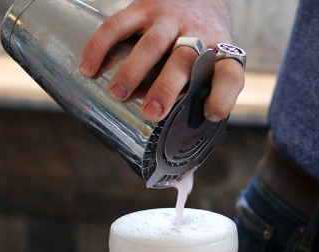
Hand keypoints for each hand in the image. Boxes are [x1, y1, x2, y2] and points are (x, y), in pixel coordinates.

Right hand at [79, 0, 243, 121]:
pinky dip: (101, 46)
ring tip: (117, 93)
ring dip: (133, 69)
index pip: (229, 74)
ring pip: (153, 43)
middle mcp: (198, 36)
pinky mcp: (143, 6)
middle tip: (151, 113)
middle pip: (185, 61)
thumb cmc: (203, 46)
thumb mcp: (213, 67)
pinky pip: (119, 23)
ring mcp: (170, 19)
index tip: (210, 113)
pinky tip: (88, 68)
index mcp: (220, 56)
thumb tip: (184, 168)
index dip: (223, 95)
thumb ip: (201, 106)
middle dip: (167, 87)